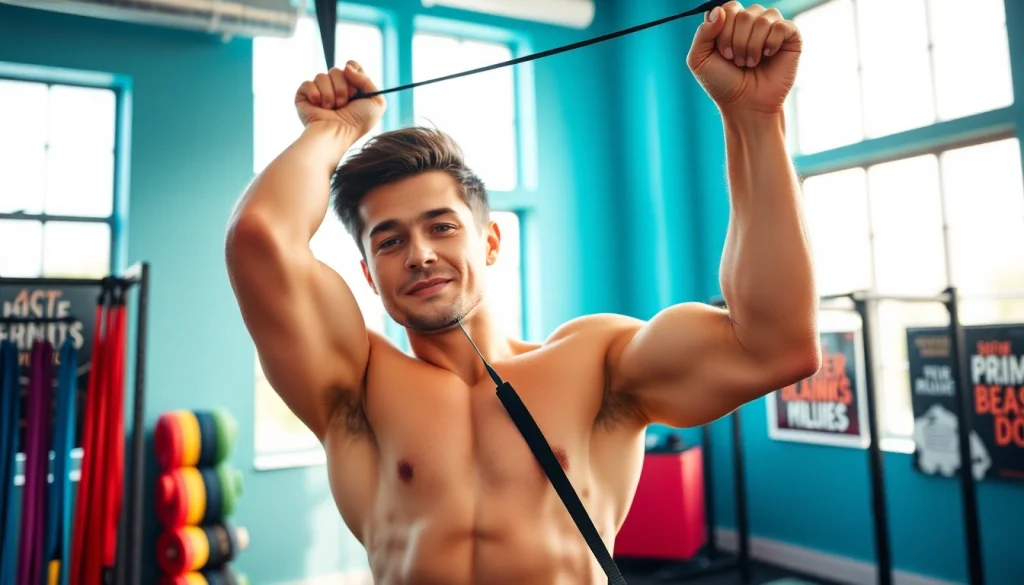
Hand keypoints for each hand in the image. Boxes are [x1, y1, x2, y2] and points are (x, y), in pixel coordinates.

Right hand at [294, 60, 386, 137]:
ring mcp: (319, 92)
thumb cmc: (358, 123)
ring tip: (332, 108)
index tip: (355, 88)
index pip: (351, 65)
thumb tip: (347, 67)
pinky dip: (315, 94)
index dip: (353, 72)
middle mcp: (335, 88)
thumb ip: (367, 80)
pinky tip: (319, 106)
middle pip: (336, 70)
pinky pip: (307, 83)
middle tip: (344, 103)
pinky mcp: (304, 96)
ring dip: (330, 94)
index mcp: (352, 88)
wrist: (337, 133)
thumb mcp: (376, 102)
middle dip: (342, 87)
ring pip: (322, 76)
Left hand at [686, 2, 801, 115]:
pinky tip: (768, 56)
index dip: (723, 30)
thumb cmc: (723, 84)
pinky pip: (782, 26)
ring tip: (750, 63)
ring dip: (752, 46)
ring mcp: (772, 28)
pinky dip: (771, 43)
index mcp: (731, 23)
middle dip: (737, 41)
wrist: (745, 105)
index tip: (723, 53)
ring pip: (763, 18)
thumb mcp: (699, 60)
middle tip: (737, 62)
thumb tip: (720, 11)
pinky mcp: (790, 37)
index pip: (728, 8)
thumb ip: (702, 33)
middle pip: (744, 13)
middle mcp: (752, 22)